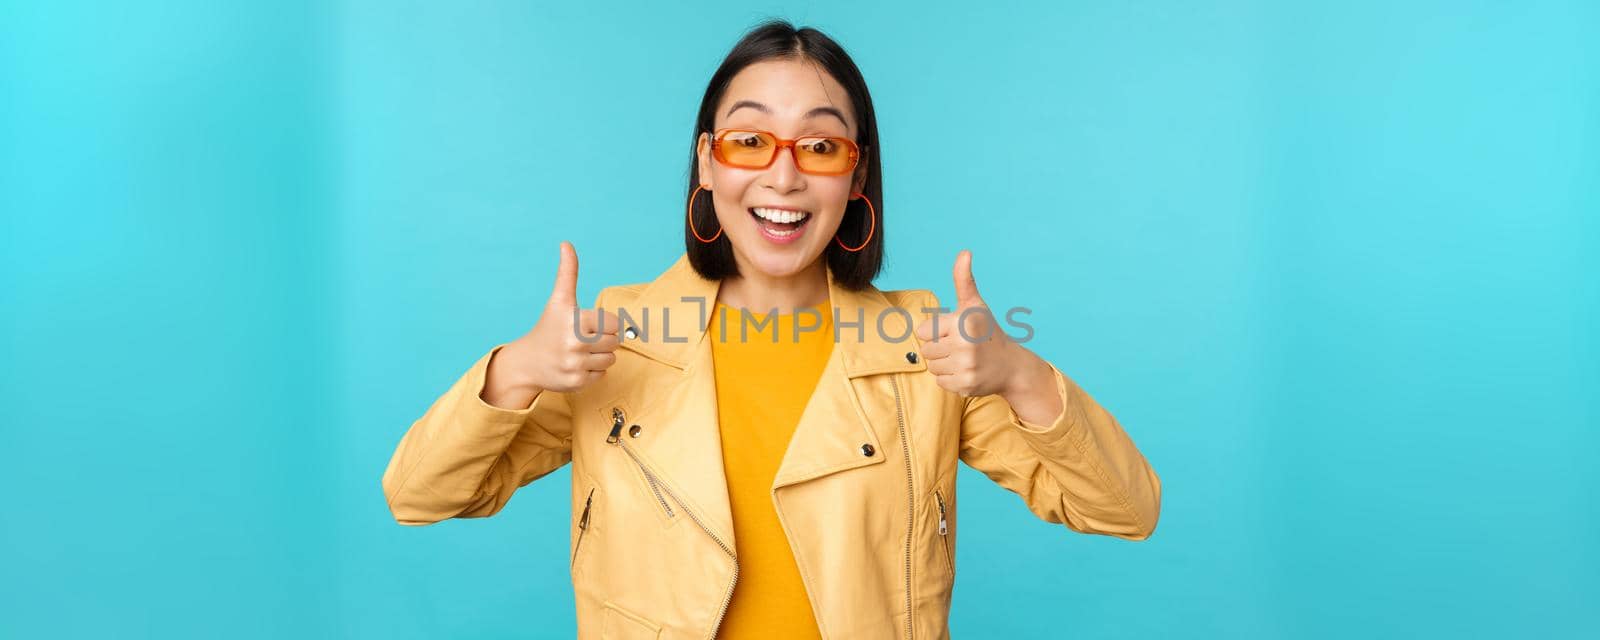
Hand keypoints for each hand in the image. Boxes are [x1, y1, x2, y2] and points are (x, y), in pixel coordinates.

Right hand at [485, 242, 620, 406]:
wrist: (527, 362)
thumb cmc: (549, 327)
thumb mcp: (559, 299)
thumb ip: (568, 272)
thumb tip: (566, 243)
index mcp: (575, 320)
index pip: (615, 323)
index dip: (605, 323)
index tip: (588, 324)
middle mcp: (574, 343)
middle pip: (615, 342)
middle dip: (603, 340)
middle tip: (583, 339)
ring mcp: (575, 364)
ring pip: (611, 359)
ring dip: (600, 356)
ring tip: (580, 352)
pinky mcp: (576, 382)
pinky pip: (602, 375)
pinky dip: (592, 371)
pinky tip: (576, 365)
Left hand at [914, 249, 1025, 396]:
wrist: (1011, 365)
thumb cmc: (987, 331)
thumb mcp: (975, 304)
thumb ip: (964, 279)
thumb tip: (965, 252)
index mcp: (963, 321)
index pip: (923, 331)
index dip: (937, 331)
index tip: (955, 331)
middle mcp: (965, 344)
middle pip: (926, 351)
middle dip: (940, 349)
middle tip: (961, 347)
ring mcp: (966, 366)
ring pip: (932, 367)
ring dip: (944, 365)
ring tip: (964, 359)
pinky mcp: (966, 385)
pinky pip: (940, 383)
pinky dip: (951, 380)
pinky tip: (967, 372)